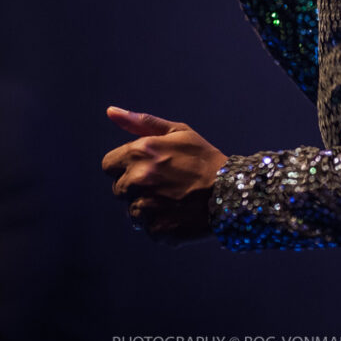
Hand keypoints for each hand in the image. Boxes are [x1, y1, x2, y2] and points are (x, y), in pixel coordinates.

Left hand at [102, 107, 228, 244]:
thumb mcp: (177, 132)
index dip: (124, 166)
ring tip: (173, 199)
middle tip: (164, 183)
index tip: (143, 168)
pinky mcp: (157, 229)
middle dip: (135, 187)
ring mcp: (147, 206)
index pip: (108, 165)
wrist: (231, 190)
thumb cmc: (204, 158)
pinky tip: (179, 214)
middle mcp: (138, 179)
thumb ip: (141, 122)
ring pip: (132, 211)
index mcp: (139, 152)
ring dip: (147, 207)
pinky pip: (147, 228)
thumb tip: (110, 111)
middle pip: (118, 189)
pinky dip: (160, 224)